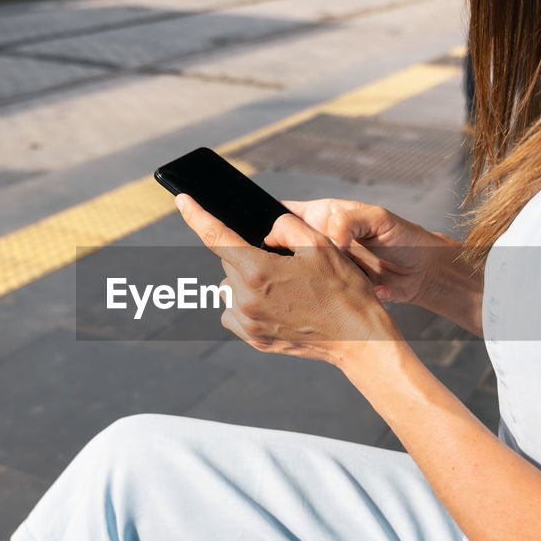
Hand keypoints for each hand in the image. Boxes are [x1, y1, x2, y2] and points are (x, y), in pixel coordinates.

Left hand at [175, 194, 401, 365]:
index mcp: (258, 271)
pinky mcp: (253, 339)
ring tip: (284, 288)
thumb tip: (266, 229)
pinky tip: (275, 306)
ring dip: (246, 281)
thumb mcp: (319, 246)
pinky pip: (234, 313)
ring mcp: (248, 323)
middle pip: (229, 263)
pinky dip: (246, 305)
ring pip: (230, 288)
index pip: (216, 236)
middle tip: (284, 263)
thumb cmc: (343, 289)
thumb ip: (285, 227)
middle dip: (248, 255)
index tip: (182, 200)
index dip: (196, 215)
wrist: (358, 338)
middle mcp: (245, 299)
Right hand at [281, 198, 460, 309]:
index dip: (272, 223)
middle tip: (292, 265)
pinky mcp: (331, 290)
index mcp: (322, 216)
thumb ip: (349, 221)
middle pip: (283, 247)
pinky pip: (314, 295)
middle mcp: (318, 242)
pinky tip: (330, 298)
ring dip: (300, 281)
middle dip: (280, 257)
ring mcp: (323, 267)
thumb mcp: (378, 219)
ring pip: (295, 274)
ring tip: (317, 283)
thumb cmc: (404, 238)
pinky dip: (317, 298)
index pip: (283, 214)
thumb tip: (329, 241)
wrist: (423, 274)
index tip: (271, 238)